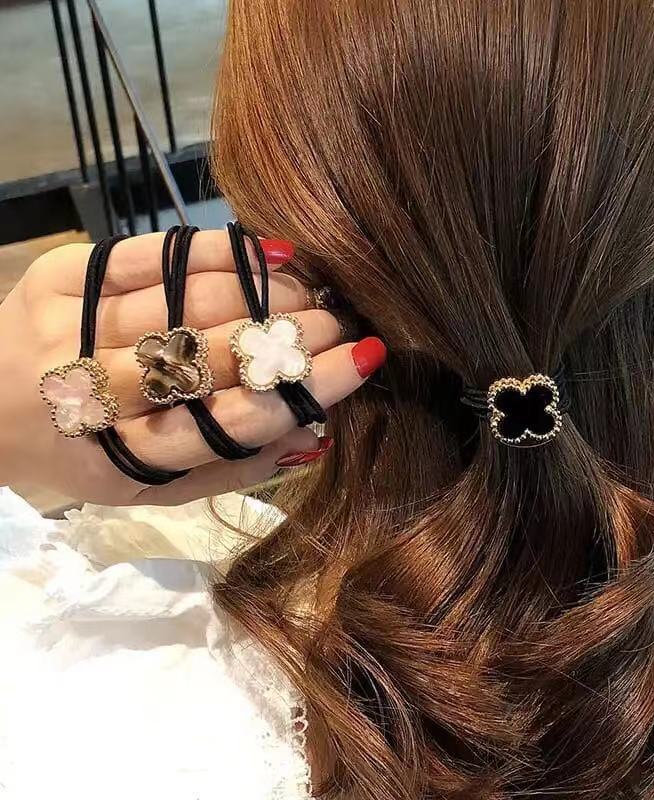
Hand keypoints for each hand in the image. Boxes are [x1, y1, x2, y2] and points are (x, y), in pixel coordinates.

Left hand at [0, 231, 384, 504]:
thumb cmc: (81, 456)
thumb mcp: (150, 487)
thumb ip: (230, 466)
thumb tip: (314, 430)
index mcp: (119, 457)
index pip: (230, 420)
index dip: (304, 387)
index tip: (364, 359)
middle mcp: (91, 391)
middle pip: (216, 352)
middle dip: (294, 332)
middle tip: (342, 320)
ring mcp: (70, 325)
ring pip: (192, 300)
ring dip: (267, 292)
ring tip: (313, 290)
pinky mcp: (62, 274)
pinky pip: (157, 253)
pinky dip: (220, 252)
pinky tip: (270, 254)